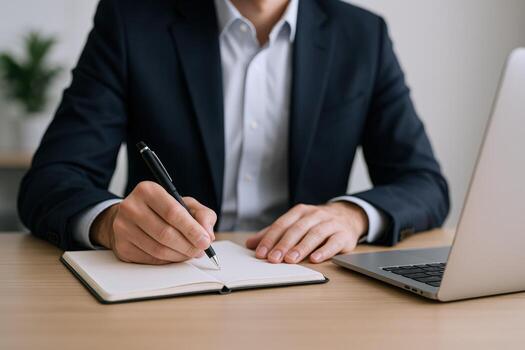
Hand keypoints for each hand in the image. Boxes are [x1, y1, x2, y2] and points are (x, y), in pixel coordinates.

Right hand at [90, 181, 216, 264]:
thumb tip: (208, 234)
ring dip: (179, 255)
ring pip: (158, 250)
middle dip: (188, 246)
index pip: (172, 212)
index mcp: (147, 191)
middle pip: (165, 233)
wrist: (130, 217)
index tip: (205, 241)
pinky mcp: (121, 247)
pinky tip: (175, 255)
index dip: (192, 229)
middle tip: (200, 250)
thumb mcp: (184, 204)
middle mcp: (131, 207)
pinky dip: (168, 261)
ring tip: (190, 253)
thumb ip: (202, 215)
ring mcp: (123, 228)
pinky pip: (150, 259)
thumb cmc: (161, 210)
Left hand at [246, 202, 367, 263]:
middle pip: (297, 229)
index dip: (270, 239)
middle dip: (283, 245)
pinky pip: (334, 243)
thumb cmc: (316, 223)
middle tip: (273, 259)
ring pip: (314, 235)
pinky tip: (315, 259)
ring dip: (301, 248)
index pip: (282, 224)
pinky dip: (324, 251)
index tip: (260, 253)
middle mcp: (315, 215)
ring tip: (290, 260)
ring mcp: (330, 224)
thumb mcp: (295, 224)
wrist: (348, 217)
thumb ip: (274, 234)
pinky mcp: (344, 235)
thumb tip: (250, 244)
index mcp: (300, 212)